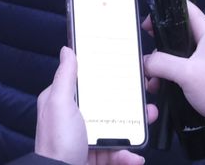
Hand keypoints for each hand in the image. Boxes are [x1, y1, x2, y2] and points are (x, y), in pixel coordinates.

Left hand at [33, 47, 147, 164]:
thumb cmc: (56, 143)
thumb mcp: (60, 105)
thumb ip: (66, 78)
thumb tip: (67, 51)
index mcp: (63, 104)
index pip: (86, 84)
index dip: (104, 77)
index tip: (124, 71)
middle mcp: (75, 121)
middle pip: (107, 106)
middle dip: (128, 104)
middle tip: (144, 99)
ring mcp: (87, 140)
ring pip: (117, 130)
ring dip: (135, 129)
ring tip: (147, 124)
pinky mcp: (97, 158)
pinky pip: (118, 154)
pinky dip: (128, 156)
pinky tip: (135, 157)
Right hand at [142, 2, 204, 135]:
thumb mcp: (186, 73)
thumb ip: (162, 63)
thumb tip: (145, 62)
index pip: (185, 8)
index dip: (165, 10)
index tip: (148, 22)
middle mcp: (204, 43)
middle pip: (175, 33)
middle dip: (158, 44)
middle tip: (144, 51)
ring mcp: (200, 60)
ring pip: (172, 54)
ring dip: (159, 65)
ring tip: (150, 78)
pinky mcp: (196, 76)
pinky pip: (175, 71)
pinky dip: (164, 77)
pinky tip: (156, 87)